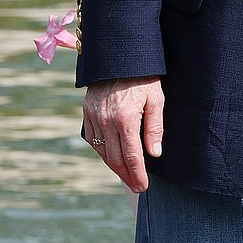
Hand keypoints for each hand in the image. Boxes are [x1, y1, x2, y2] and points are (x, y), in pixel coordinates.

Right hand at [82, 77, 163, 192]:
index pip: (131, 157)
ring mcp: (94, 118)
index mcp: (125, 119)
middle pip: (115, 159)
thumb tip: (155, 154)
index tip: (143, 186)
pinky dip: (101, 152)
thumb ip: (155, 127)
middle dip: (126, 176)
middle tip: (136, 186)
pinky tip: (111, 158)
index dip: (137, 174)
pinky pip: (92, 140)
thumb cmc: (143, 77)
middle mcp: (106, 122)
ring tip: (126, 176)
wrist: (119, 56)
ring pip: (101, 152)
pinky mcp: (87, 113)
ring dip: (113, 167)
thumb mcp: (156, 99)